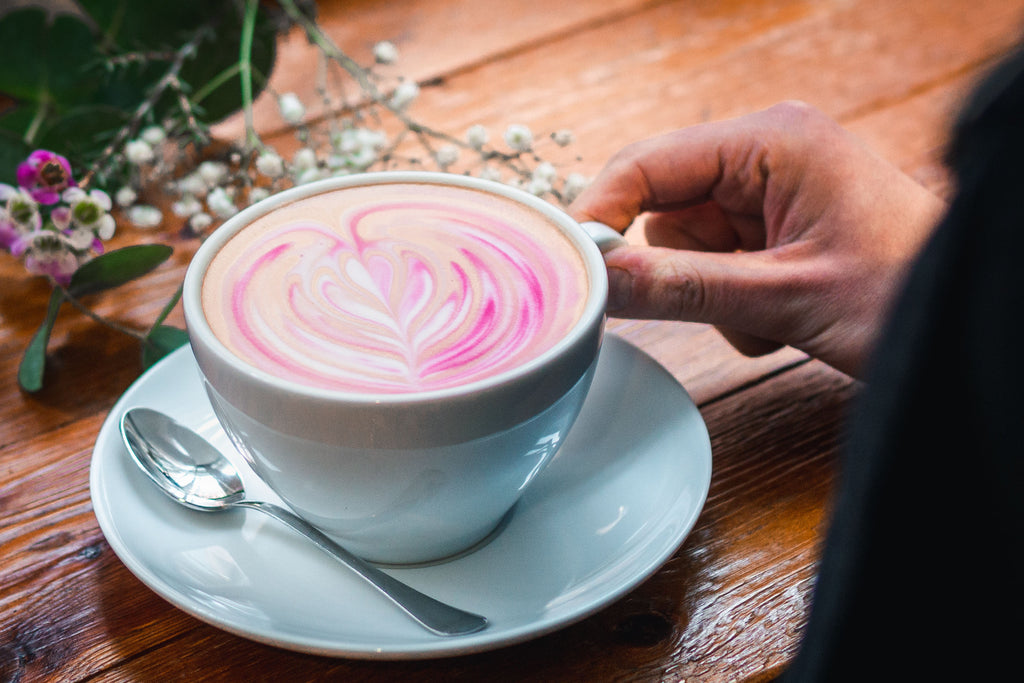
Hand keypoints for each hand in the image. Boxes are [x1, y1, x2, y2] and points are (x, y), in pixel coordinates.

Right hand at [570, 101, 946, 376]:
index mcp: (771, 142)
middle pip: (660, 207)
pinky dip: (730, 302)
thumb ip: (682, 288)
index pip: (647, 164)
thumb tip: (598, 282)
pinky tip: (779, 317)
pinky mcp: (775, 231)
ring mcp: (770, 195)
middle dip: (675, 266)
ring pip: (682, 244)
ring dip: (707, 291)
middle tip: (709, 307)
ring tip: (767, 315)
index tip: (575, 271)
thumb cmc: (908, 292)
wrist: (972, 320)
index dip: (600, 215)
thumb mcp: (786, 298)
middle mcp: (765, 156)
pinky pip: (712, 264)